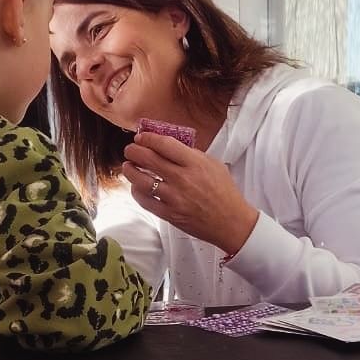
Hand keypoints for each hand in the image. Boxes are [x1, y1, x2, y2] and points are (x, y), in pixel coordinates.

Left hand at [123, 131, 258, 255]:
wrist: (231, 222)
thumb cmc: (225, 192)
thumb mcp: (214, 165)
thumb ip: (192, 154)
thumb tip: (169, 147)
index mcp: (194, 163)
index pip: (163, 144)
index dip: (147, 138)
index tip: (141, 137)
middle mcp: (182, 178)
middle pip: (147, 159)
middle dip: (133, 151)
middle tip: (130, 150)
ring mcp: (174, 197)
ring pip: (141, 180)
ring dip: (130, 170)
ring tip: (129, 166)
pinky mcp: (169, 214)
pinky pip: (145, 201)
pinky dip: (137, 192)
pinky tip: (136, 187)